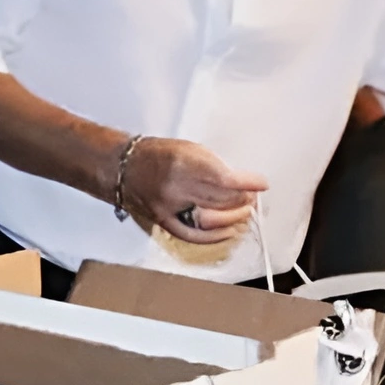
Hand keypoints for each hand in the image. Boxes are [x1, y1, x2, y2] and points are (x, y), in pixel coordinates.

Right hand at [119, 137, 267, 244]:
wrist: (122, 166)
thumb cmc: (156, 154)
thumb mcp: (187, 148)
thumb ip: (213, 165)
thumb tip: (240, 181)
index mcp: (183, 162)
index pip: (226, 179)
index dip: (248, 183)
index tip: (261, 183)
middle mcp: (176, 186)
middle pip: (222, 200)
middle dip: (243, 199)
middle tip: (252, 196)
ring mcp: (169, 207)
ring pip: (212, 219)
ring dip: (234, 216)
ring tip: (244, 211)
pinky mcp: (163, 221)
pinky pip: (194, 234)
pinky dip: (215, 236)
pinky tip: (229, 231)